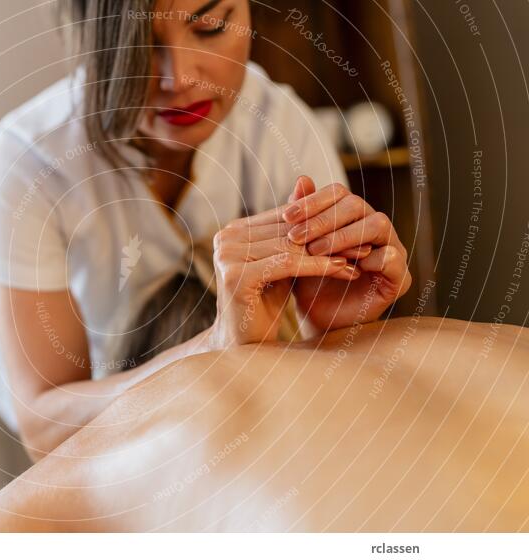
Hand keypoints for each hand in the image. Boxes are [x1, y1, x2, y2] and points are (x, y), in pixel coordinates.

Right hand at [207, 199, 356, 346]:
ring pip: (291, 247)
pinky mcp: (236, 275)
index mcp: (232, 231)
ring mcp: (227, 256)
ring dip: (330, 253)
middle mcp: (225, 239)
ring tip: (359, 259)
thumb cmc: (265, 306)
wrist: (246, 348)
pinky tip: (345, 271)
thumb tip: (306, 182)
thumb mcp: (281, 262)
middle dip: (328, 239)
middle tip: (364, 246)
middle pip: (288, 232)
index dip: (320, 225)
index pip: (283, 219)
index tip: (355, 232)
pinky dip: (320, 266)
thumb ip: (290, 230)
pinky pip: (288, 264)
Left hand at [284, 176, 412, 332]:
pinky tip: (344, 267)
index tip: (287, 217)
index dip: (313, 201)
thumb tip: (301, 178)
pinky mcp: (399, 277)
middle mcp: (374, 227)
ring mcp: (391, 249)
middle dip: (324, 219)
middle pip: (357, 204)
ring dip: (344, 236)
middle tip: (296, 237)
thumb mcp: (298, 248)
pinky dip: (370, 259)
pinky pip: (393, 258)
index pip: (338, 193)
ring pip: (377, 224)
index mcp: (351, 216)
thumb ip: (301, 215)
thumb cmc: (307, 280)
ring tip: (315, 252)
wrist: (316, 319)